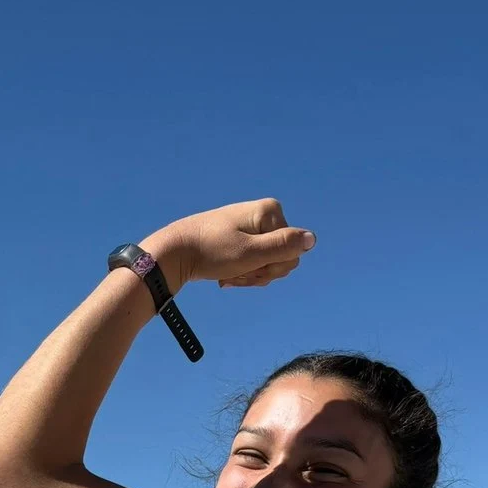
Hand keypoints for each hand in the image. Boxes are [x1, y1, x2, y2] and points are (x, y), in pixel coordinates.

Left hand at [144, 198, 315, 290]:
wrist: (175, 253)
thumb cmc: (211, 252)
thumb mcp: (251, 254)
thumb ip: (283, 247)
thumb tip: (312, 239)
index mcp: (271, 212)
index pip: (291, 252)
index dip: (271, 268)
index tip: (248, 268)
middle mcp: (264, 215)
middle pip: (281, 258)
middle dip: (260, 273)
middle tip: (236, 274)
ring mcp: (252, 227)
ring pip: (267, 264)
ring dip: (249, 276)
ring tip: (228, 276)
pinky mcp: (241, 238)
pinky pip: (253, 262)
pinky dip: (241, 274)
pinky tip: (225, 276)